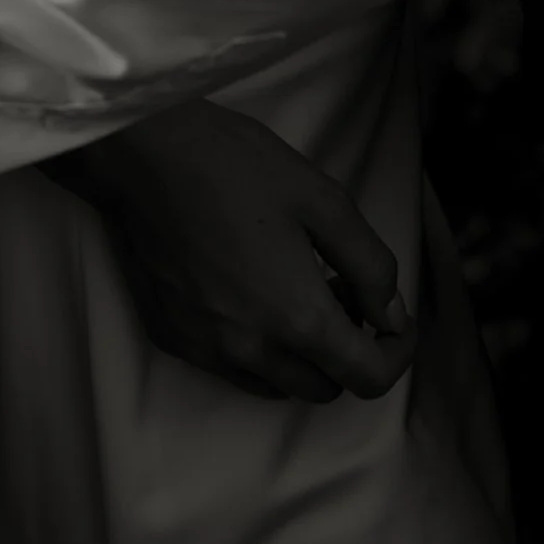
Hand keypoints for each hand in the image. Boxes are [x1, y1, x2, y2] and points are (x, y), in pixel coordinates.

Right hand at [59, 100, 414, 403]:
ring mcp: (207, 349)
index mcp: (297, 319)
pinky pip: (231, 367)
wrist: (146, 154)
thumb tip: (391, 312)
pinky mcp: (173, 336)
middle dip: (347, 351)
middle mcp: (252, 350)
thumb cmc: (237, 166)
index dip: (397, 354)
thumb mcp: (325, 201)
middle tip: (342, 291)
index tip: (395, 321)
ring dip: (301, 356)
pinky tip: (250, 292)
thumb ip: (370, 265)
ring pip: (277, 386)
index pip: (368, 378)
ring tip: (297, 291)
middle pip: (324, 388)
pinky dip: (257, 348)